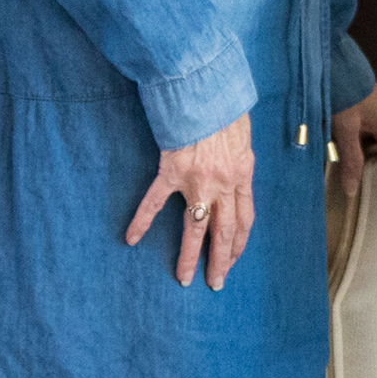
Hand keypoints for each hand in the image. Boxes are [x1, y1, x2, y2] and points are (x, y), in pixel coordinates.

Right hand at [128, 114, 254, 287]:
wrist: (209, 95)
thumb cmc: (228, 114)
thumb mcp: (244, 141)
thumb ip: (240, 164)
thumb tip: (238, 175)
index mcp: (242, 177)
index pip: (244, 220)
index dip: (239, 243)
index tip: (232, 261)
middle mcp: (222, 185)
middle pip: (224, 232)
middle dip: (220, 260)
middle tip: (215, 283)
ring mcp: (197, 182)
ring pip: (195, 227)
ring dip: (189, 255)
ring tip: (183, 278)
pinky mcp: (172, 172)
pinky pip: (154, 201)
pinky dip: (142, 220)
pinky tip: (132, 239)